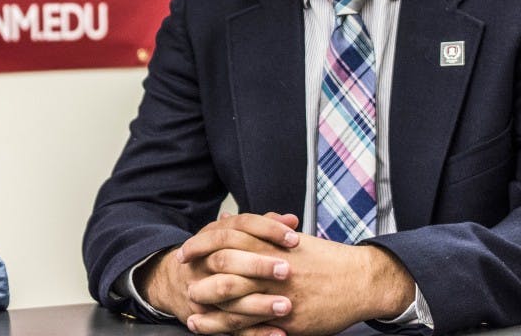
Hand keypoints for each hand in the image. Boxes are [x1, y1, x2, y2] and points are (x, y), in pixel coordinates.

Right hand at [137, 213, 299, 332]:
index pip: (239, 225)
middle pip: (227, 258)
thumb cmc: (214, 257)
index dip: (267, 230)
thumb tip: (291, 219)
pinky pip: (229, 325)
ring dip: (258, 302)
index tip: (293, 239)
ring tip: (286, 306)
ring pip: (226, 291)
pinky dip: (256, 331)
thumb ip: (262, 228)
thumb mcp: (231, 236)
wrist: (178, 283)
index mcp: (213, 235)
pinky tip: (279, 332)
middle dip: (257, 265)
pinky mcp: (205, 315)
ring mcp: (200, 287)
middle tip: (286, 270)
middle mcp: (203, 259)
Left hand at [184, 228, 415, 335]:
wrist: (359, 280)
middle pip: (223, 267)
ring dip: (209, 305)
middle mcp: (271, 266)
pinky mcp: (287, 318)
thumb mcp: (287, 237)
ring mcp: (278, 293)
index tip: (184, 252)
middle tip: (183, 281)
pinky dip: (229, 327)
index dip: (200, 246)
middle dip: (200, 275)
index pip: (225, 239)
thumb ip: (255, 229)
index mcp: (270, 243)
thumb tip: (225, 219)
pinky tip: (214, 329)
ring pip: (234, 299)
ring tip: (190, 308)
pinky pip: (252, 325)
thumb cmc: (322, 258)